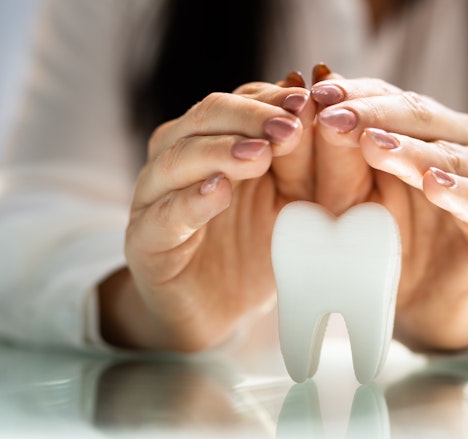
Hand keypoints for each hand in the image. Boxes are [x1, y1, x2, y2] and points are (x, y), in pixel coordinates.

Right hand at [99, 80, 316, 351]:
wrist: (219, 311)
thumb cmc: (257, 248)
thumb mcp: (293, 202)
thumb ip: (302, 164)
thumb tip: (322, 111)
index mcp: (215, 140)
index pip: (239, 102)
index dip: (272, 99)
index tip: (310, 101)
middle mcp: (179, 158)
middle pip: (206, 118)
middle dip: (251, 119)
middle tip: (290, 127)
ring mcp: (156, 197)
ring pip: (177, 158)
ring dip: (220, 151)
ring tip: (260, 154)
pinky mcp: (145, 241)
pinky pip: (163, 215)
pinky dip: (191, 201)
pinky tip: (218, 191)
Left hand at [310, 77, 467, 351]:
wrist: (428, 311)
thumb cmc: (389, 251)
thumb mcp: (354, 204)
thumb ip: (341, 164)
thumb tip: (316, 111)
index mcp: (428, 131)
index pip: (391, 99)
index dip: (355, 95)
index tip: (315, 95)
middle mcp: (464, 145)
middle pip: (421, 117)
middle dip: (374, 115)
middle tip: (335, 117)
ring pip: (452, 155)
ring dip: (411, 150)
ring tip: (373, 146)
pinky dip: (461, 192)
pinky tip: (435, 186)